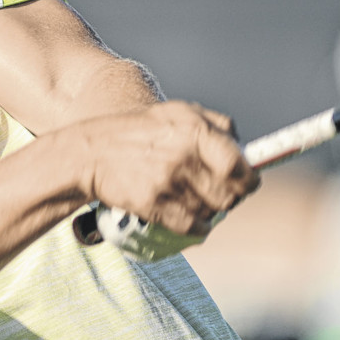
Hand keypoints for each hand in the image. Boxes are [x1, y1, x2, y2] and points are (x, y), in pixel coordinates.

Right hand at [71, 101, 258, 236]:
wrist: (91, 154)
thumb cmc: (137, 132)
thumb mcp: (176, 112)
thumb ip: (214, 123)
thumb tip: (243, 145)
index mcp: (195, 131)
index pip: (239, 165)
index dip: (248, 178)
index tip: (246, 182)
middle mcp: (184, 157)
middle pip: (230, 194)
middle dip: (229, 197)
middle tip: (219, 193)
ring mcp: (168, 183)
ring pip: (211, 212)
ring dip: (207, 210)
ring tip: (192, 198)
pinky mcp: (153, 205)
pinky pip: (191, 227)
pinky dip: (195, 226)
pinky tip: (186, 216)